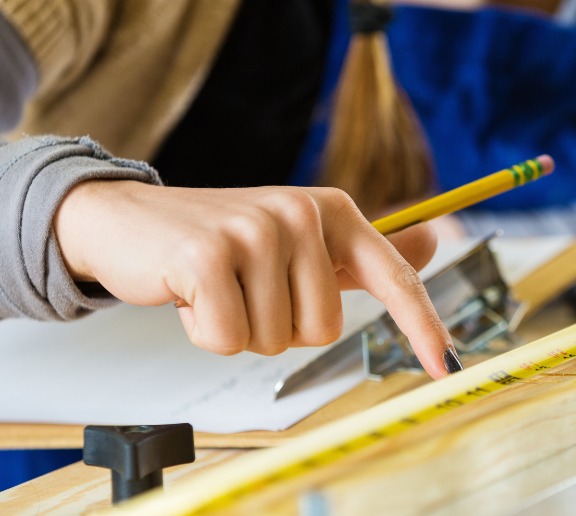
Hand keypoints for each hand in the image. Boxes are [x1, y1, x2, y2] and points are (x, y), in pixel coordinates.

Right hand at [54, 180, 456, 378]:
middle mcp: (301, 213)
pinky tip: (189, 294)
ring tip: (217, 288)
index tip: (446, 365)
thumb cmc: (220, 241)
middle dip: (281, 327)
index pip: (391, 277)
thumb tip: (429, 246)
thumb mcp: (298, 241)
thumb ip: (360, 253)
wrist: (129, 221)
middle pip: (324, 328)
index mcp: (334, 211)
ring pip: (277, 340)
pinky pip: (228, 339)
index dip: (421, 324)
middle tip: (246, 290)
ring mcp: (256, 231)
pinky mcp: (208, 255)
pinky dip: (204, 333)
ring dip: (241, 329)